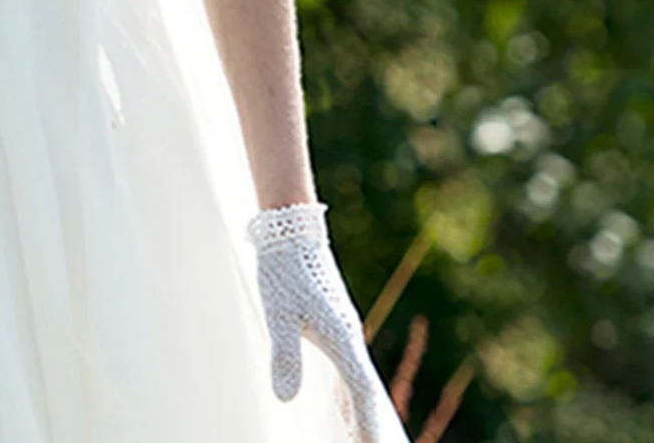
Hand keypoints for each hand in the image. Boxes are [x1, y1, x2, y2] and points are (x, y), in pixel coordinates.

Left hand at [246, 201, 385, 442]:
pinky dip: (349, 401)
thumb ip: (284, 356)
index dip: (369, 426)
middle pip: (367, 395)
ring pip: (358, 385)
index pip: (362, 394)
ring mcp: (343, 334)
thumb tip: (285, 400)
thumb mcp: (278, 313)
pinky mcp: (332, 327)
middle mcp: (349, 340)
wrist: (289, 229)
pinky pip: (346, 374)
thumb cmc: (283, 269)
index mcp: (342, 339)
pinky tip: (342, 418)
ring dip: (362, 418)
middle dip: (374, 428)